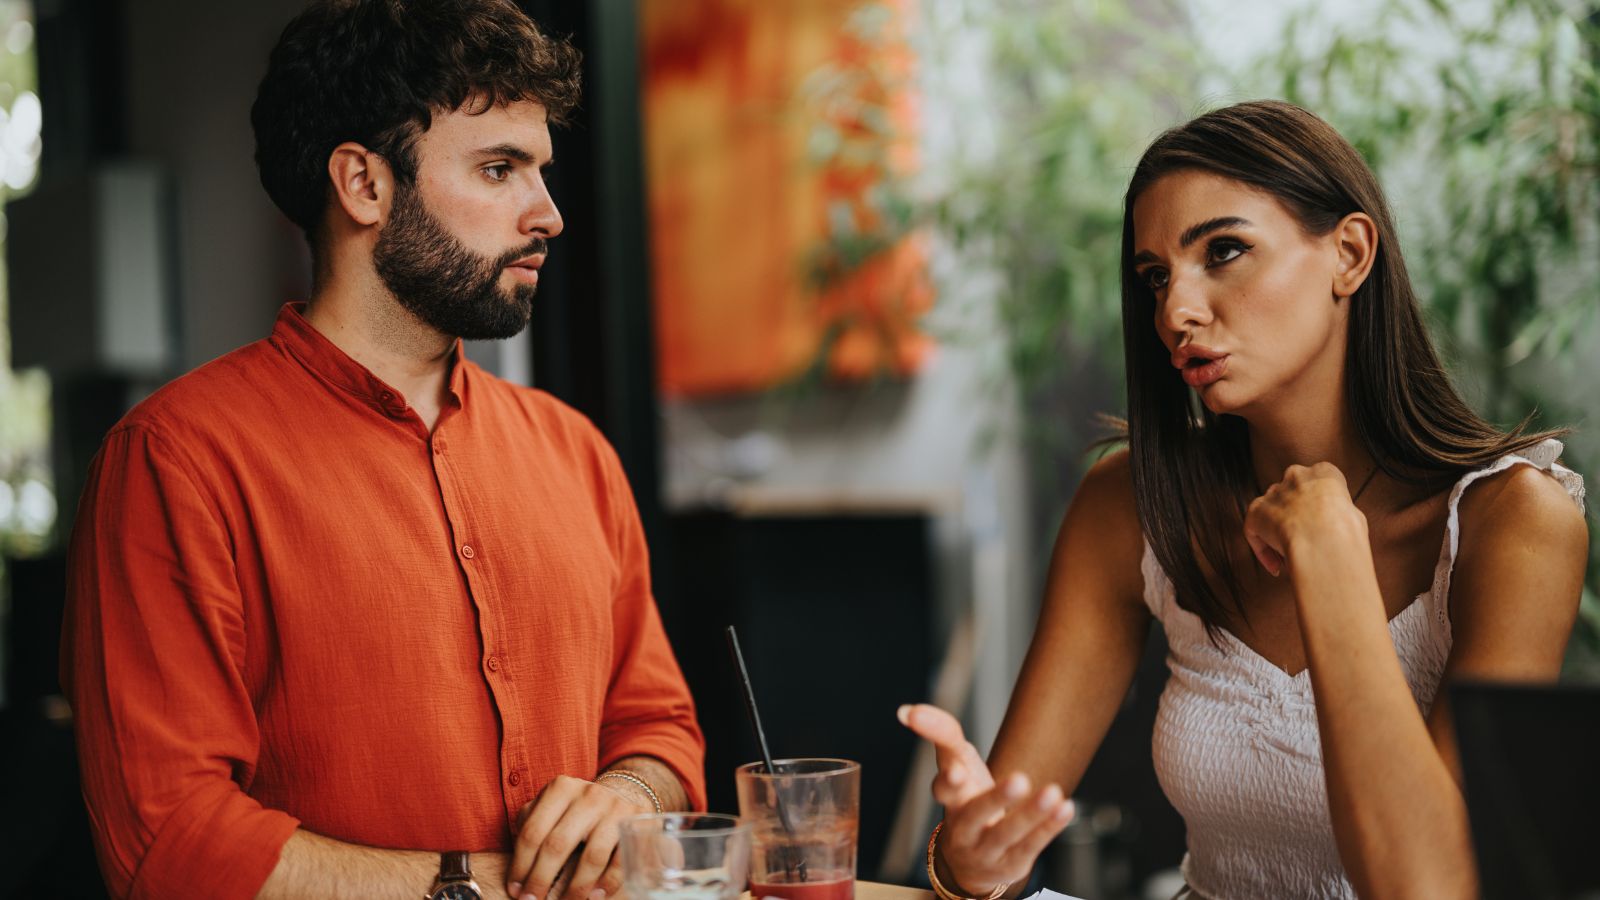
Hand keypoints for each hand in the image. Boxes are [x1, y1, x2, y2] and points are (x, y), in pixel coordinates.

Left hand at [506, 774, 653, 899]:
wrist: (621, 793)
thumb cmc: (576, 808)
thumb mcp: (552, 804)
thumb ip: (531, 823)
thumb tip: (517, 869)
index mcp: (561, 788)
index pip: (533, 832)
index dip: (520, 865)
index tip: (515, 889)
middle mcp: (588, 795)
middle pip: (557, 845)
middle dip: (541, 879)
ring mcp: (615, 808)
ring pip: (592, 857)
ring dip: (575, 888)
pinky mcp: (636, 823)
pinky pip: (621, 861)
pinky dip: (607, 883)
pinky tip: (593, 897)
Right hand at [897, 704, 1074, 895]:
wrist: (970, 861)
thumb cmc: (965, 800)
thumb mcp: (955, 765)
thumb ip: (942, 734)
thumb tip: (909, 710)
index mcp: (949, 798)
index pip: (943, 786)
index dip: (948, 779)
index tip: (956, 770)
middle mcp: (964, 826)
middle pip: (976, 814)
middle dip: (996, 798)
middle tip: (1020, 780)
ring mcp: (986, 848)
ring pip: (1007, 833)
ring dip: (1030, 814)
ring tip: (1053, 793)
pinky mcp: (1011, 862)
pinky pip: (1031, 846)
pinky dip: (1048, 828)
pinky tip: (1065, 808)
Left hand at [1245, 462, 1370, 577]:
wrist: (1325, 540)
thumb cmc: (1347, 533)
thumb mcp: (1354, 516)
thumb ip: (1335, 512)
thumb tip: (1330, 523)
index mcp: (1324, 473)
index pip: (1318, 486)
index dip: (1317, 509)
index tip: (1321, 529)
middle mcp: (1296, 476)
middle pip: (1292, 496)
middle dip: (1295, 517)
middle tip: (1303, 541)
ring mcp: (1274, 492)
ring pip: (1272, 512)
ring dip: (1278, 532)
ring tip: (1291, 558)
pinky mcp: (1256, 511)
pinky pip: (1255, 530)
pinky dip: (1263, 549)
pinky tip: (1277, 567)